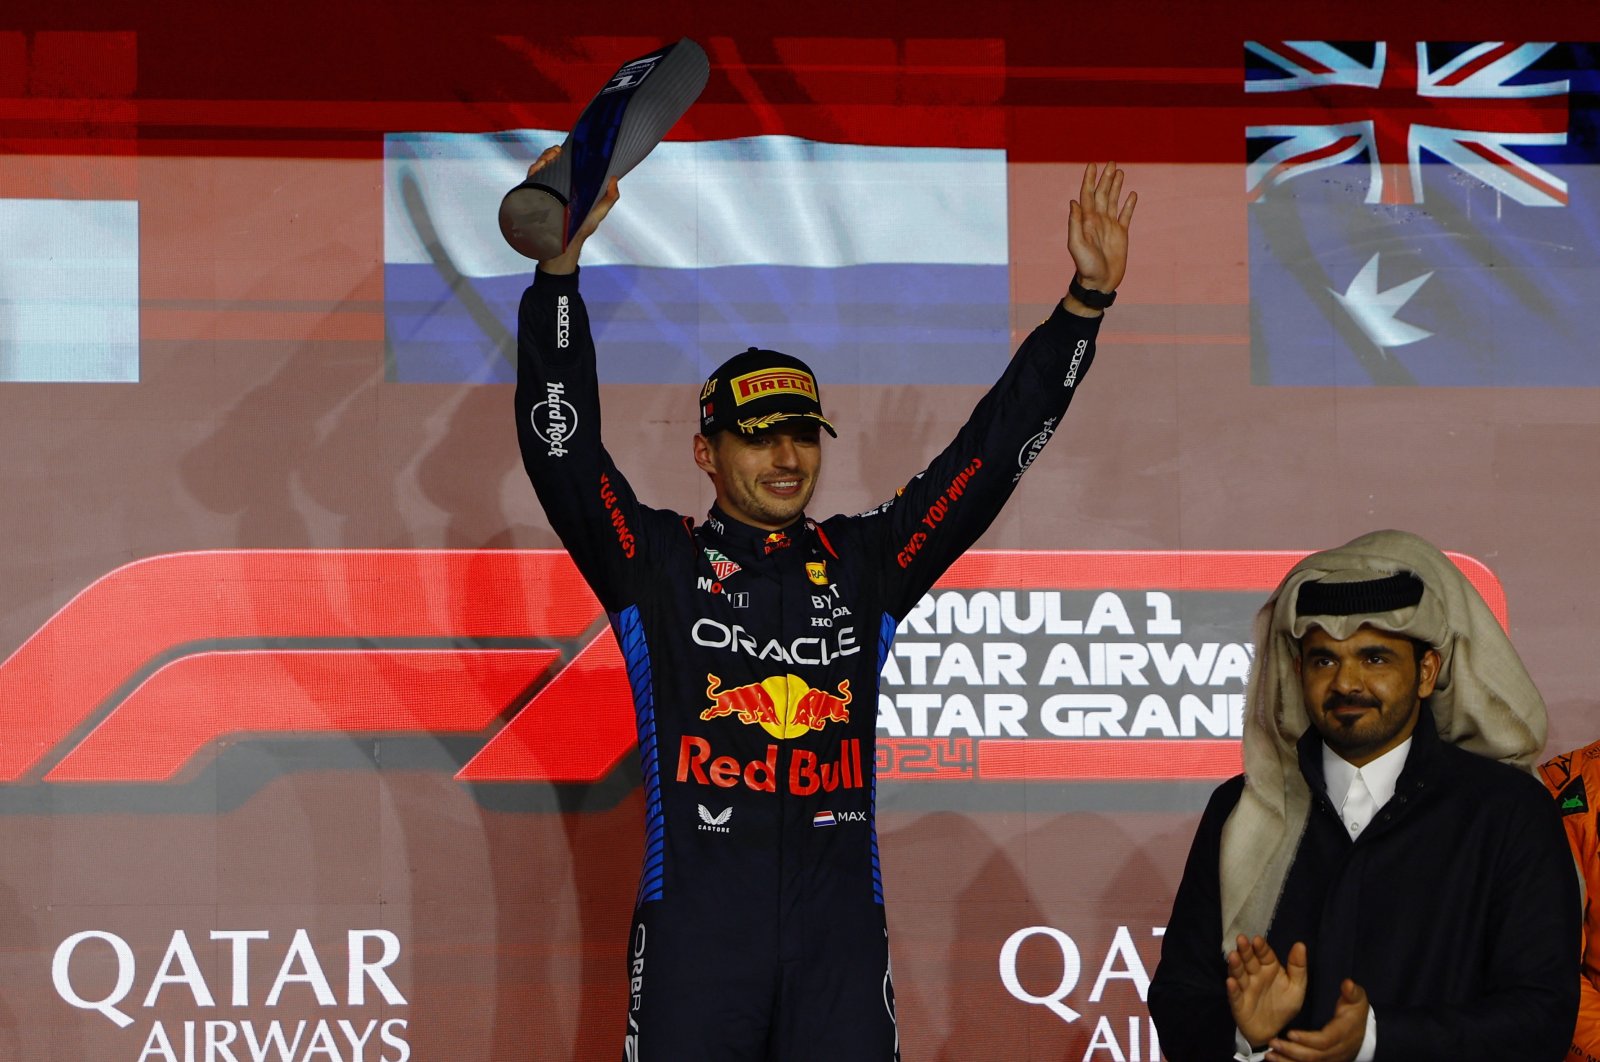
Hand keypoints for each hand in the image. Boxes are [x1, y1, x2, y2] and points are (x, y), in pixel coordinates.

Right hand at [529, 145, 621, 274]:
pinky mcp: (534, 197)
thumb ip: (609, 198)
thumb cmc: (581, 230)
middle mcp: (556, 186)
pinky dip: (534, 169)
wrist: (565, 247)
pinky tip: (540, 167)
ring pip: (539, 168)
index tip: (567, 149)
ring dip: (543, 158)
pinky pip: (531, 179)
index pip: (564, 164)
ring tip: (550, 158)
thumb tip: (615, 179)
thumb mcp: (598, 213)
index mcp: (570, 186)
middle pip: (550, 163)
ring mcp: (544, 191)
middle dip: (551, 153)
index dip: (564, 154)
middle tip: (557, 152)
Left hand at [1063, 161, 1135, 314]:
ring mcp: (1110, 226)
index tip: (1092, 164)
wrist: (1099, 282)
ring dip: (1116, 186)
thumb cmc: (1086, 266)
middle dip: (1105, 178)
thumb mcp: (1076, 245)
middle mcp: (1098, 220)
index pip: (1087, 194)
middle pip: (1101, 194)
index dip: (1089, 179)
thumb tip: (1074, 201)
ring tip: (1120, 171)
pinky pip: (1126, 215)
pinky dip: (1129, 205)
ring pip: (1113, 201)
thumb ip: (1075, 223)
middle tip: (1111, 162)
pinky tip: (1132, 194)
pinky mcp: (1121, 234)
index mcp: (1087, 220)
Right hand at [1226, 935, 1306, 1047]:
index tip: (1257, 940)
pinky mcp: (1238, 1003)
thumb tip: (1300, 944)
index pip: (1264, 955)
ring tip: (1233, 956)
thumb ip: (1298, 967)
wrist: (1273, 1031)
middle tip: (1241, 939)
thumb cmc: (1283, 1006)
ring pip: (1239, 974)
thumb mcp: (1296, 987)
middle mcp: (1255, 975)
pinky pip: (1235, 995)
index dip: (1261, 947)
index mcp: (1269, 969)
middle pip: (1249, 961)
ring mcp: (1245, 988)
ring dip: (1235, 965)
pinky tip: (1230, 982)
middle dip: (1245, 950)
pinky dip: (1232, 989)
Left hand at [1267, 978, 1368, 1061]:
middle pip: (1314, 1056)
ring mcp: (1331, 1059)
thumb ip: (1351, 992)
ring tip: (1270, 1055)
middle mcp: (1337, 1050)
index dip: (1307, 1039)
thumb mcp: (1357, 999)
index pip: (1325, 1040)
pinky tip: (1275, 1060)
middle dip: (1292, 1051)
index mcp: (1343, 1033)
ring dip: (1288, 1061)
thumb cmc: (1355, 1012)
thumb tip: (1348, 983)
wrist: (1363, 1033)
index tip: (1290, 1033)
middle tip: (1273, 1042)